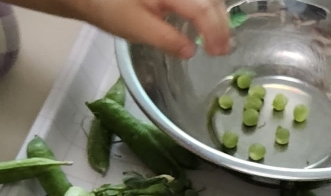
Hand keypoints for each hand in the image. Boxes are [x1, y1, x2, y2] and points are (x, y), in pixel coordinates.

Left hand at [46, 0, 230, 56]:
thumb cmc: (108, 7)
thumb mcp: (136, 29)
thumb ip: (167, 40)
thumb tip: (192, 51)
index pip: (203, 9)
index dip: (215, 33)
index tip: (218, 54)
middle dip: (220, 23)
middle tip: (223, 49)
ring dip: (215, 14)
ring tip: (217, 37)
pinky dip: (203, 7)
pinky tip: (204, 21)